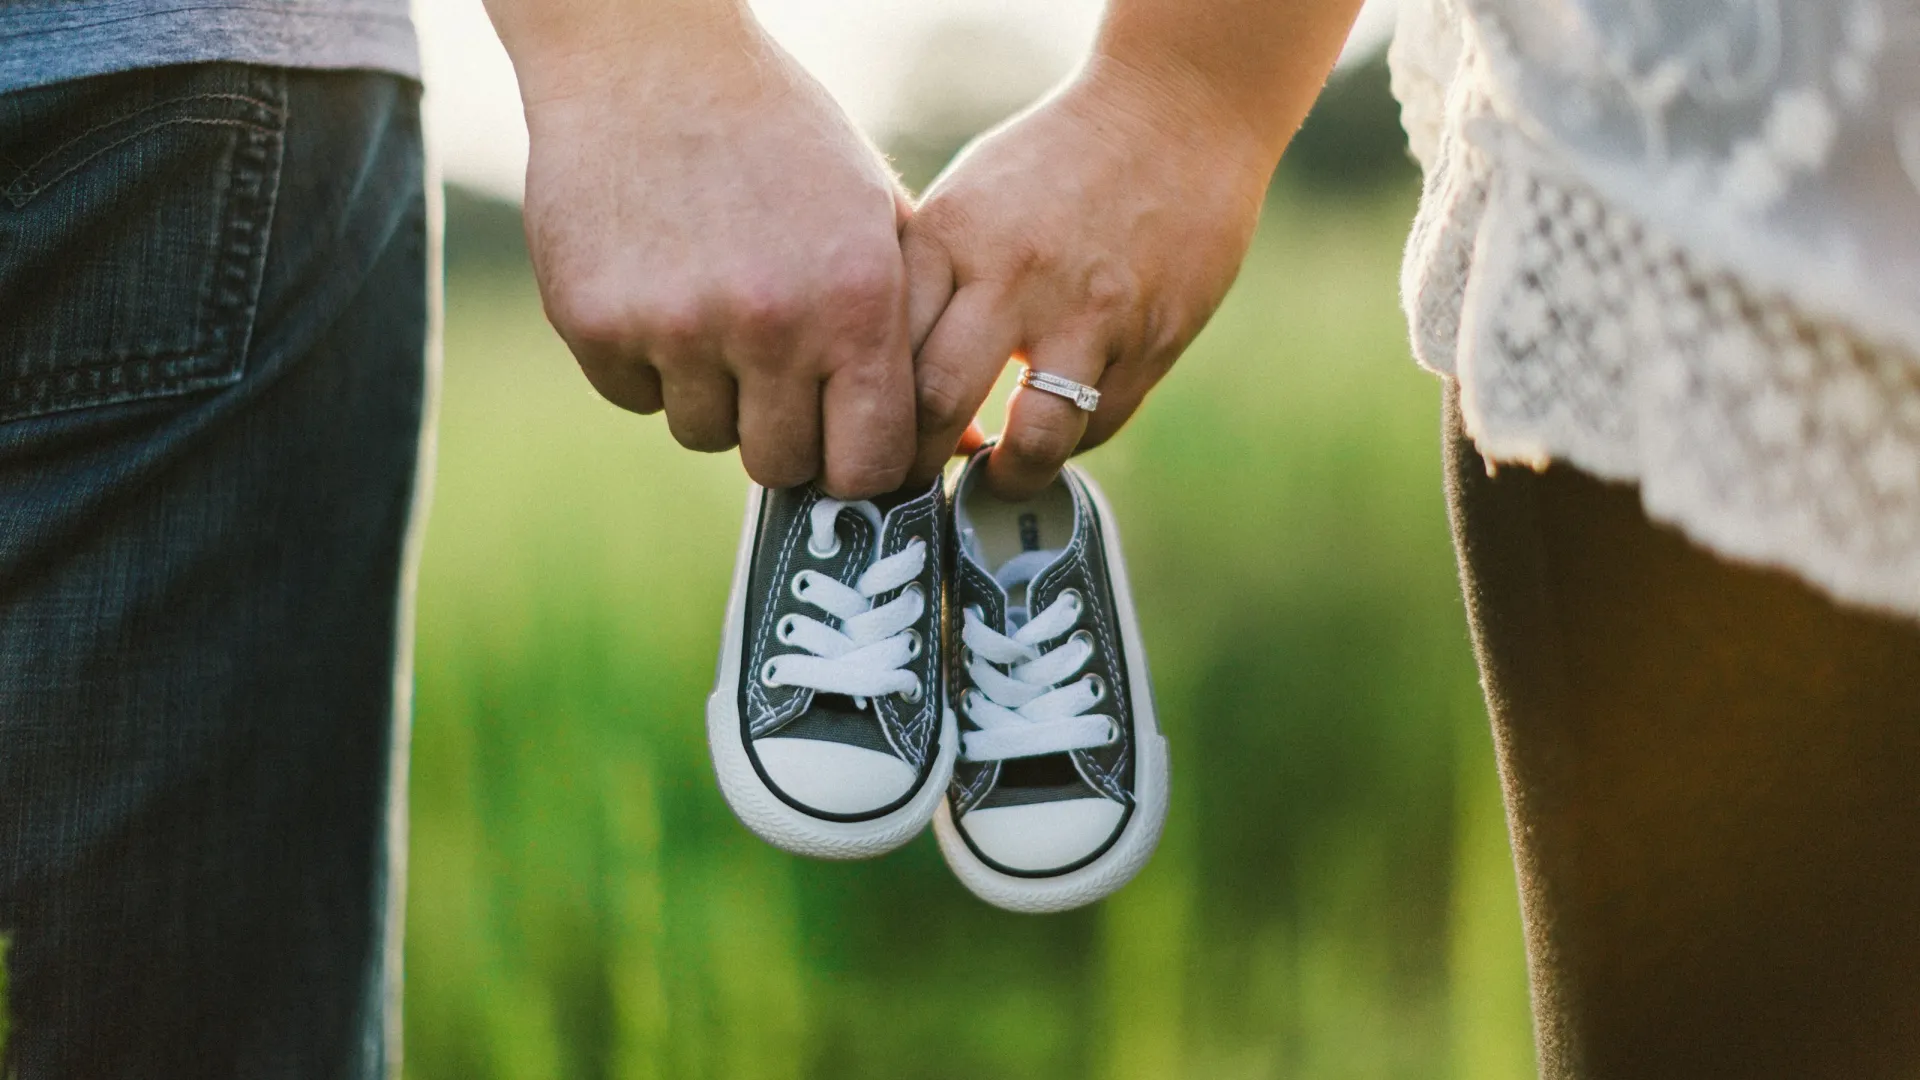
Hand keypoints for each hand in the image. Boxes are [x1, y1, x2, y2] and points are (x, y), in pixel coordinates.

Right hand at [510, 14, 915, 496]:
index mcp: (855, 302)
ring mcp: (676, 328)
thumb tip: (957, 445)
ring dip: (712, 393)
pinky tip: (660, 286)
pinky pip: (633, 396)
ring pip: (702, 432)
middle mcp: (770, 324)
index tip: (842, 444)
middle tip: (773, 373)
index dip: (856, 466)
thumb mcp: (873, 216)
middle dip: (782, 432)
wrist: (648, 59)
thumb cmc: (781, 139)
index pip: (868, 465)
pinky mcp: (596, 324)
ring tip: (715, 307)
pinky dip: (646, 363)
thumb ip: (912, 329)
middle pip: (779, 464)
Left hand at [902, 60, 1274, 497]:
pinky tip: (1054, 427)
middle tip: (913, 482)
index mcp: (951, 236)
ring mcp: (1088, 312)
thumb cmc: (1053, 162)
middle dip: (916, 466)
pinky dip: (1069, 441)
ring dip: (1006, 477)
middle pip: (936, 406)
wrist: (1177, 114)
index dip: (863, 414)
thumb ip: (927, 282)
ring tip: (994, 477)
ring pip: (1031, 439)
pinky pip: (1097, 424)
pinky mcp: (1151, 339)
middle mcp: (1013, 275)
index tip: (862, 439)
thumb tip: (879, 383)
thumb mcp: (967, 199)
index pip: (881, 351)